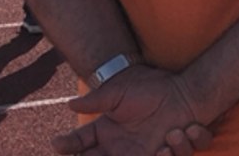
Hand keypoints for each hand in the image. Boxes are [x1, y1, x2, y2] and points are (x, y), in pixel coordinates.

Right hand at [51, 66, 211, 155]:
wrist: (181, 93)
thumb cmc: (149, 88)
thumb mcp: (118, 92)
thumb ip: (96, 100)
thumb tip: (71, 105)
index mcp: (104, 131)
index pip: (78, 142)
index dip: (66, 145)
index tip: (57, 144)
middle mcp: (115, 147)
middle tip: (88, 155)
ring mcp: (135, 154)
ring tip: (143, 145)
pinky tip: (163, 147)